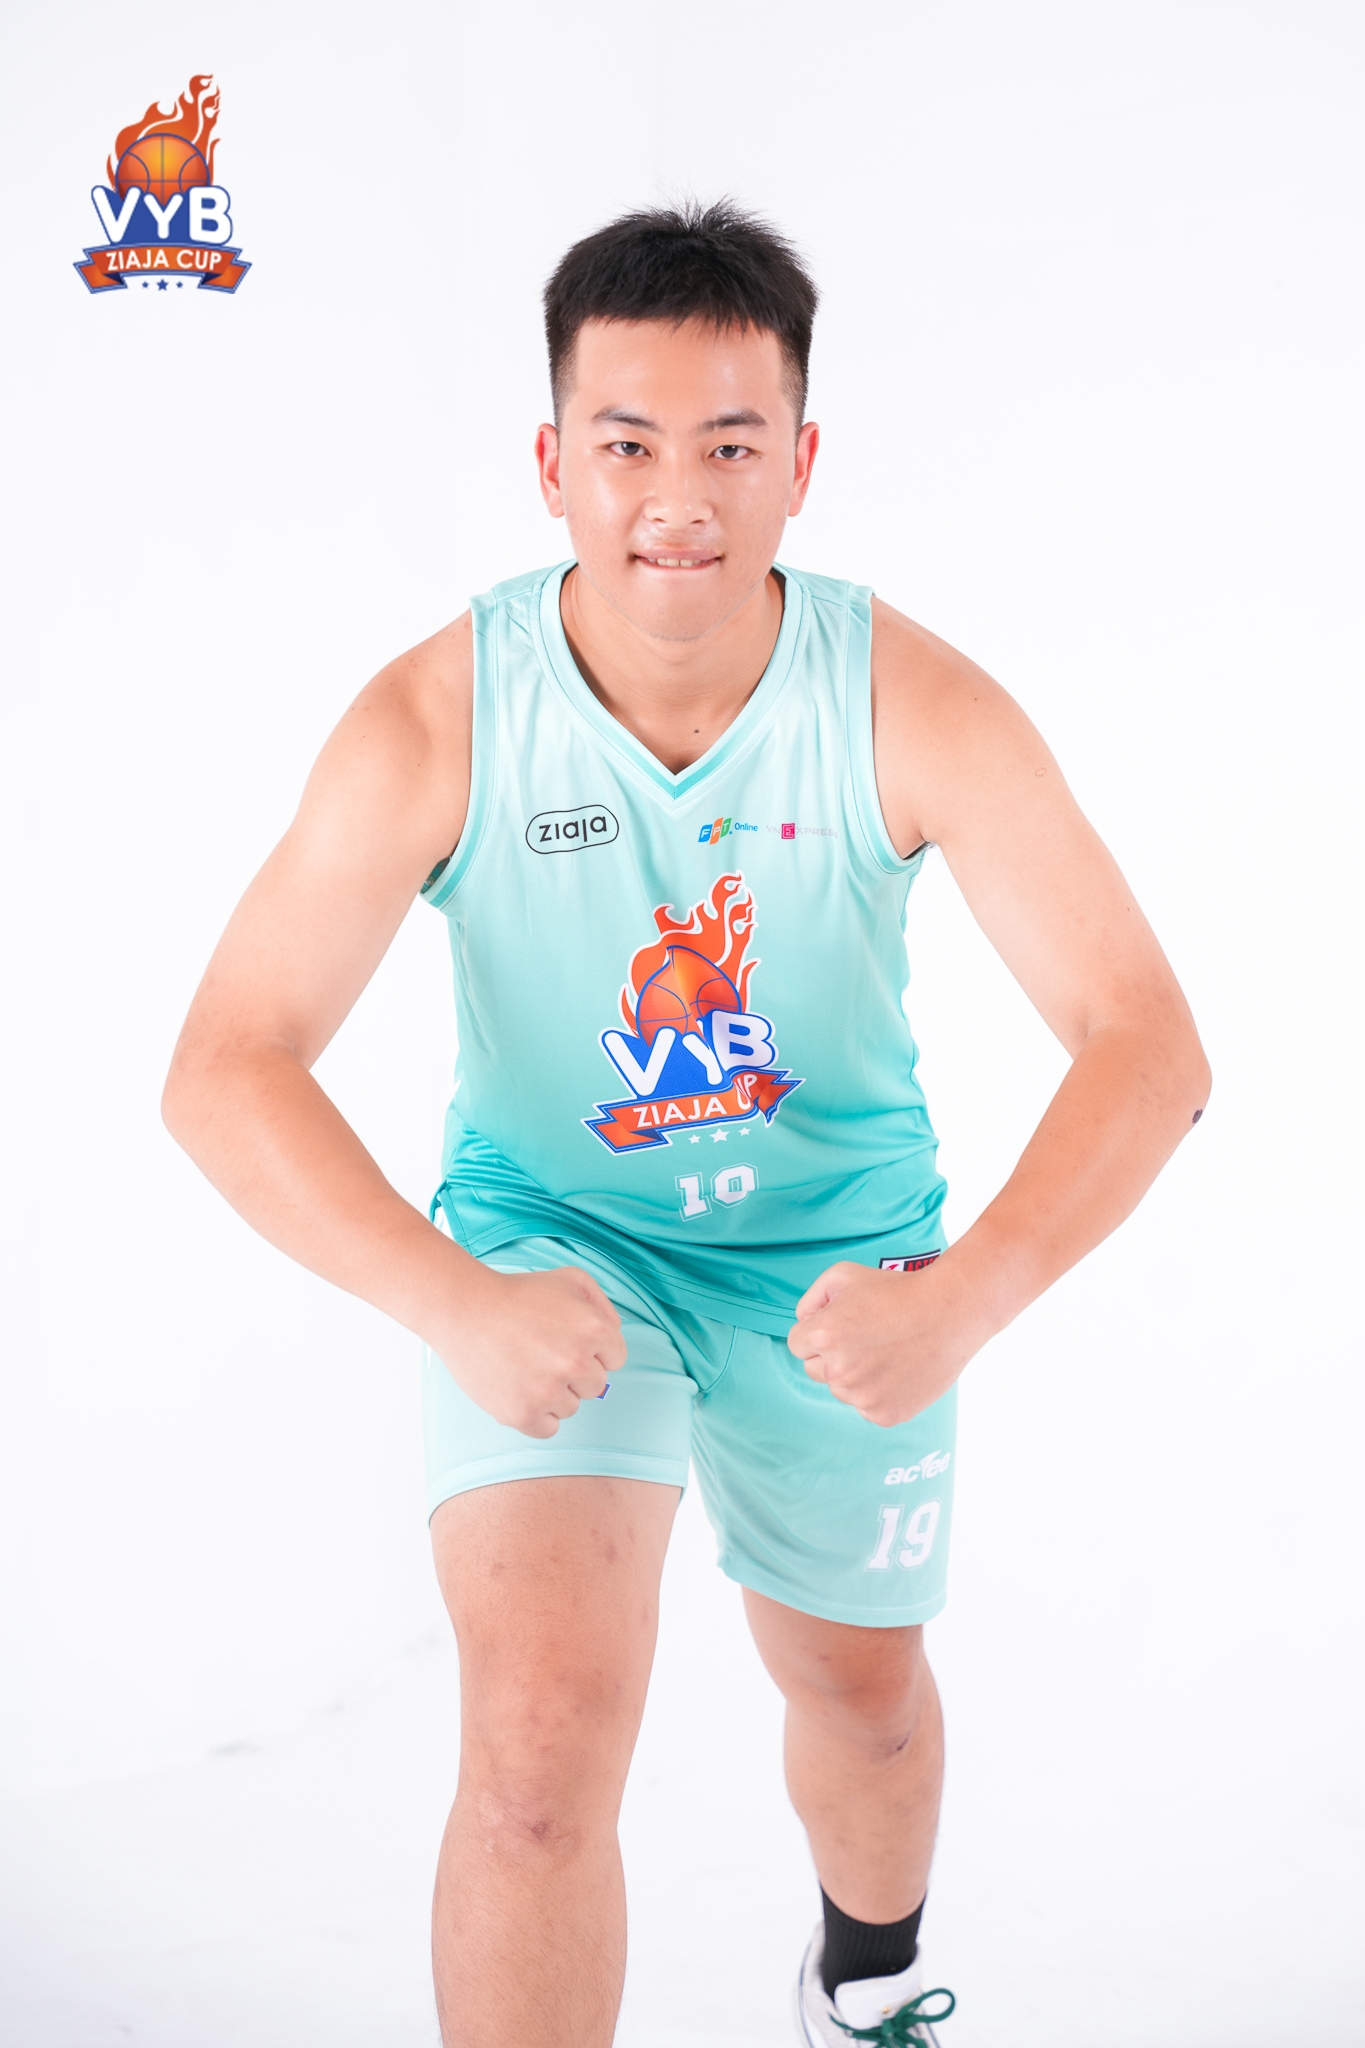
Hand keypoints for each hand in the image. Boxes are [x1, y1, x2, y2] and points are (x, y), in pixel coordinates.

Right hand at [432, 1265, 626, 1437]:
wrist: (464, 1308)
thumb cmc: (518, 1293)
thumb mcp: (571, 1280)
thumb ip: (604, 1307)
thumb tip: (613, 1339)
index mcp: (594, 1329)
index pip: (615, 1359)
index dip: (592, 1349)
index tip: (566, 1340)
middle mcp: (576, 1362)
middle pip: (596, 1385)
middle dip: (574, 1371)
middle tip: (542, 1352)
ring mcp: (548, 1391)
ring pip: (571, 1407)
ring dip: (554, 1392)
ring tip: (526, 1366)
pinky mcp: (522, 1413)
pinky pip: (549, 1428)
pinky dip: (537, 1415)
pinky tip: (522, 1390)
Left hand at [787, 1257, 981, 1426]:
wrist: (949, 1312)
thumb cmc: (897, 1289)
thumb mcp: (844, 1274)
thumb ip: (811, 1299)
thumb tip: (803, 1322)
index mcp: (824, 1335)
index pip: (797, 1344)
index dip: (817, 1330)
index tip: (842, 1323)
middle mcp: (838, 1371)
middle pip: (814, 1369)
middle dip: (831, 1354)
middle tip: (864, 1337)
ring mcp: (862, 1396)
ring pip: (841, 1390)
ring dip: (854, 1375)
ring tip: (885, 1351)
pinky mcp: (884, 1414)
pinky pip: (866, 1406)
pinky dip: (877, 1393)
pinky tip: (897, 1369)